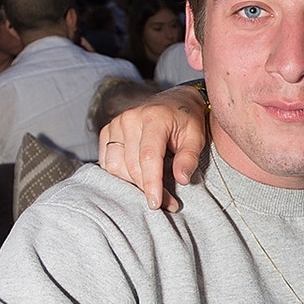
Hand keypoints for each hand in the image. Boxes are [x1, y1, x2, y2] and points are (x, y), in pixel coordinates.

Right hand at [98, 84, 207, 210]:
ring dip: (132, 183)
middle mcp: (130, 119)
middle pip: (131, 165)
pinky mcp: (108, 131)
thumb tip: (181, 180)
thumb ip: (189, 158)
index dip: (151, 183)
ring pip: (115, 166)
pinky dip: (121, 175)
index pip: (148, 156)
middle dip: (146, 188)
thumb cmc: (187, 120)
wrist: (175, 101)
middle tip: (166, 203)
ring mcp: (116, 124)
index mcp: (154, 117)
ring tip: (153, 190)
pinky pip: (107, 162)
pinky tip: (137, 178)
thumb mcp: (197, 137)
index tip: (156, 203)